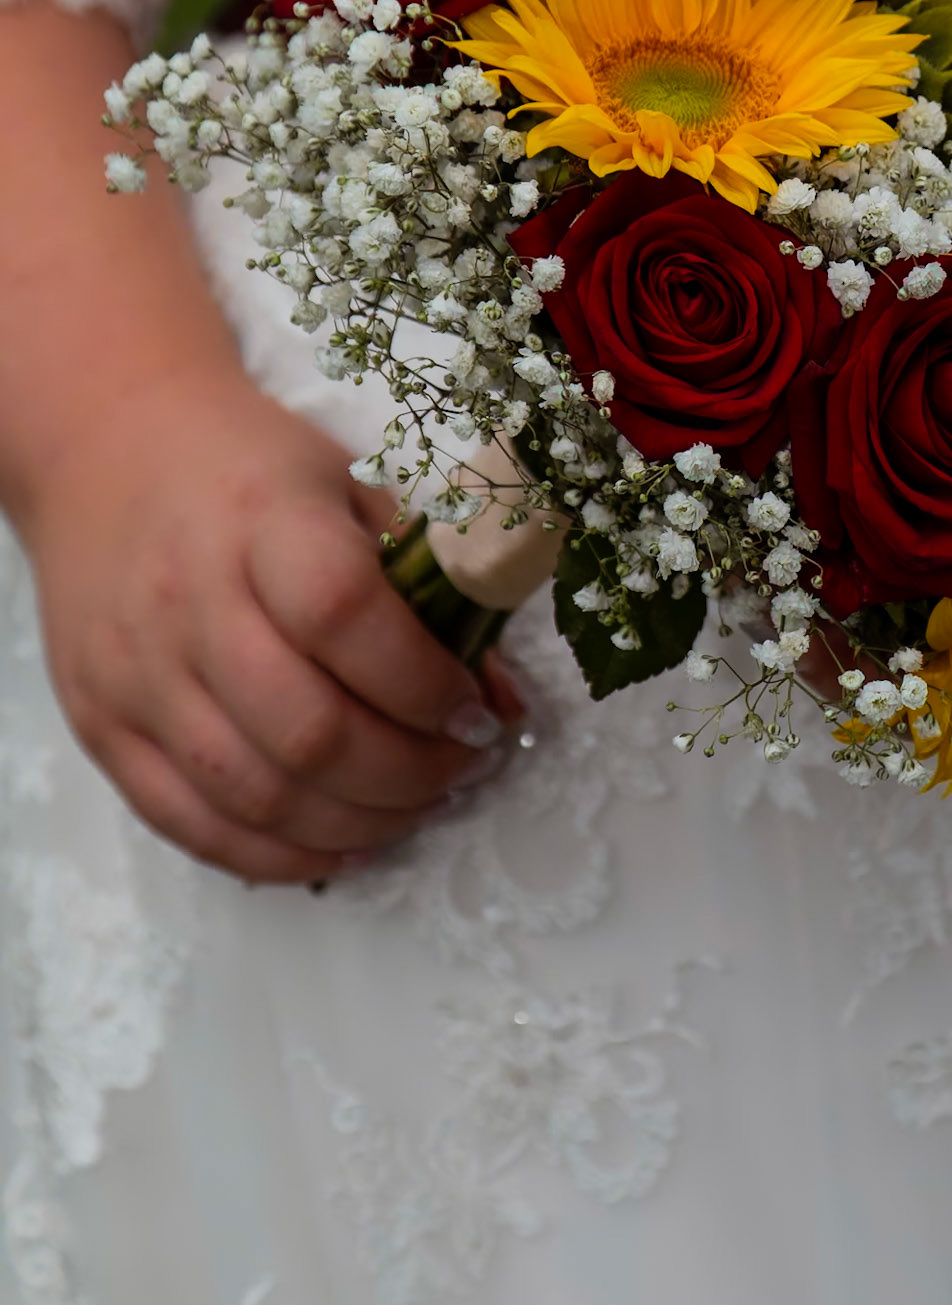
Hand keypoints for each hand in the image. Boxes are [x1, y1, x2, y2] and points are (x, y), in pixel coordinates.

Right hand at [19, 368, 503, 883]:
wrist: (106, 448)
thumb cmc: (253, 468)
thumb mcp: (355, 487)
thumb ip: (434, 586)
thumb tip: (501, 702)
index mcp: (262, 520)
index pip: (345, 618)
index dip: (425, 683)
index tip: (477, 712)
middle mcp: (187, 602)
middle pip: (306, 731)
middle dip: (409, 773)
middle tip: (461, 769)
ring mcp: (134, 673)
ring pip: (254, 794)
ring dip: (357, 822)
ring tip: (416, 807)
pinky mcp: (98, 725)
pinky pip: (188, 822)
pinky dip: (278, 855)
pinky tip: (343, 844)